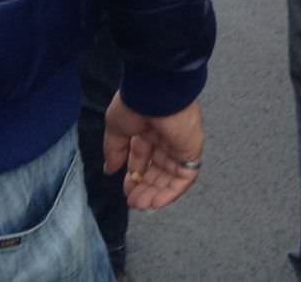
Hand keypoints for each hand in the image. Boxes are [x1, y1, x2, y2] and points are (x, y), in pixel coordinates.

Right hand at [104, 95, 203, 210]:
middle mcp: (164, 139)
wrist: (155, 95)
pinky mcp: (191, 151)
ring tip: (142, 205)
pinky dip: (171, 192)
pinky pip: (184, 177)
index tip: (125, 190)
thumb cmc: (134, 105)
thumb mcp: (116, 129)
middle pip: (156, 171)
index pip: (141, 159)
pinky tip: (156, 202)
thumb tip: (109, 170)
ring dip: (156, 194)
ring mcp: (179, 145)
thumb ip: (114, 152)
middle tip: (134, 203)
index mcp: (147, 130)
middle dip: (144, 189)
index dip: (134, 177)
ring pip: (170, 177)